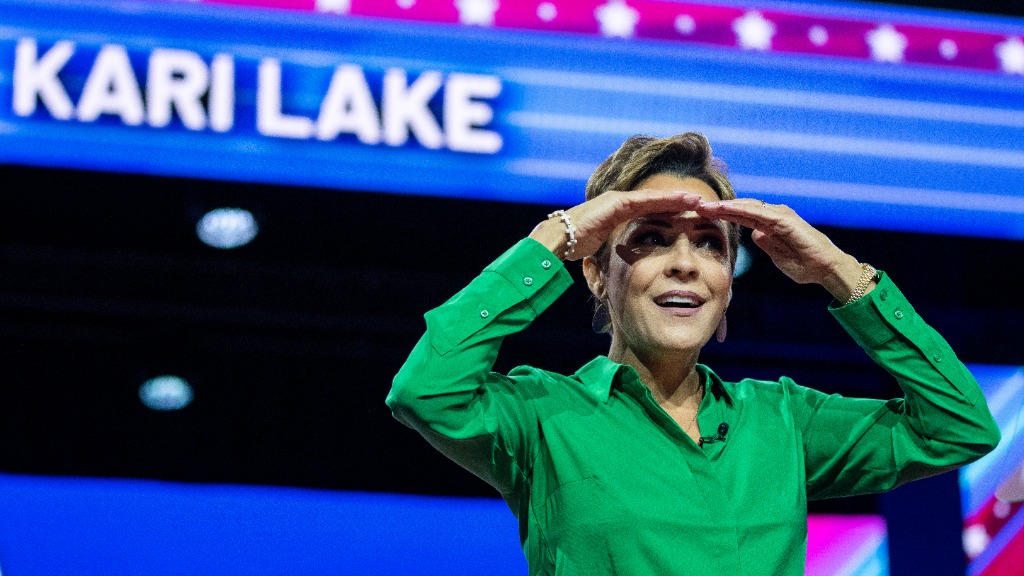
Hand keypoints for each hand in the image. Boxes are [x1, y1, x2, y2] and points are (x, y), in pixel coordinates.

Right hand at [531, 190, 703, 260]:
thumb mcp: (601, 250)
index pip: (650, 212)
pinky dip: (666, 200)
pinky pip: (646, 200)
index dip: (670, 212)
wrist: (558, 240)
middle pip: (656, 202)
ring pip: (654, 198)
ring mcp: (618, 201)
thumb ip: (615, 252)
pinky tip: (683, 200)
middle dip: (679, 202)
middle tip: (702, 204)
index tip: (690, 215)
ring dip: (677, 198)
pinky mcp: (617, 203)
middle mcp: (620, 204)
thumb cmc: (574, 248)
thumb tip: (622, 267)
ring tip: (699, 200)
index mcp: (618, 215)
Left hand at [695, 199, 863, 298]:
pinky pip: (759, 213)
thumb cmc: (805, 265)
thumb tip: (755, 235)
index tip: (700, 216)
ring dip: (725, 206)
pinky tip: (725, 209)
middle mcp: (773, 216)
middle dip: (718, 207)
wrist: (826, 269)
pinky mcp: (785, 220)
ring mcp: (780, 215)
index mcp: (769, 225)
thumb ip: (767, 244)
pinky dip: (741, 210)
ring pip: (747, 207)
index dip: (720, 215)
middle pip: (740, 208)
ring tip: (705, 206)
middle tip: (695, 206)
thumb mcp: (777, 255)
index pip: (740, 216)